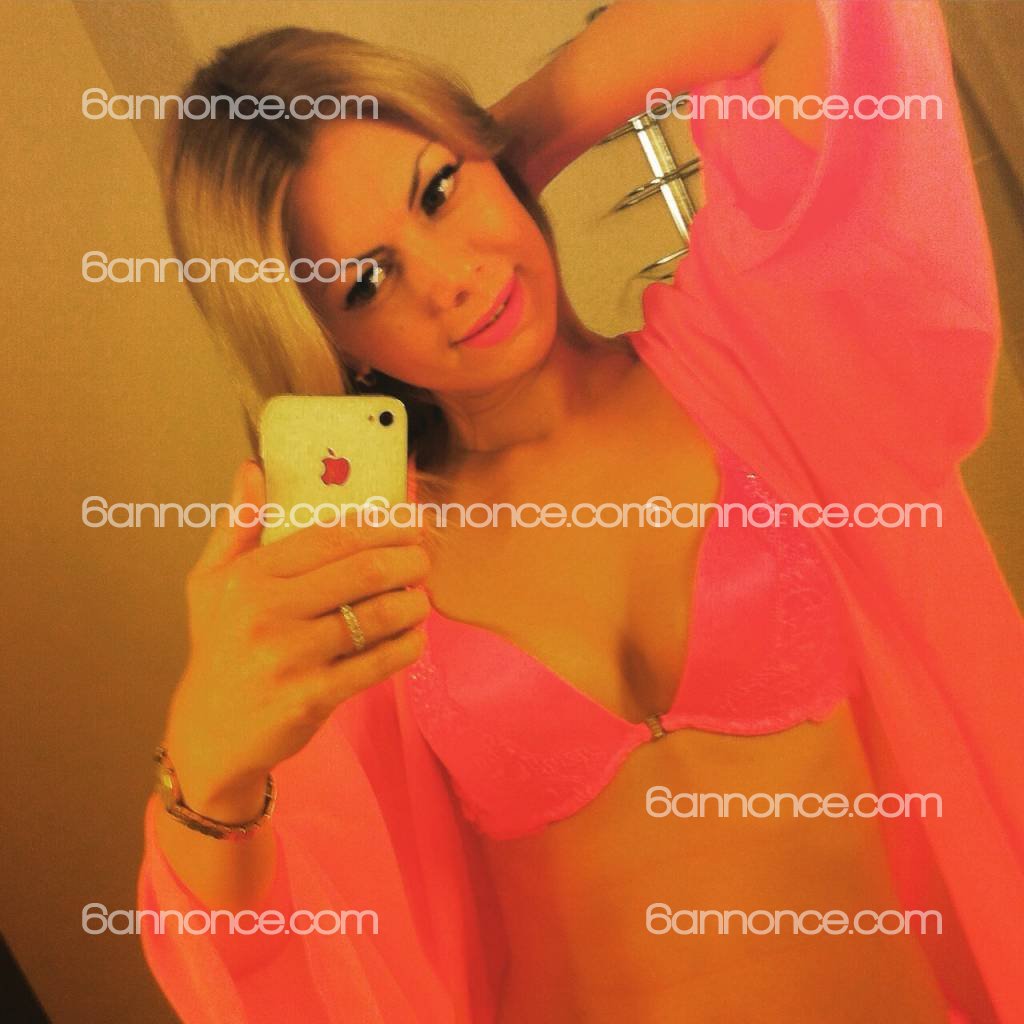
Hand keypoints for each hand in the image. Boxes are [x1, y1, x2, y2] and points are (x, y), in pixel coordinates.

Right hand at [162, 459, 429, 817]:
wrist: (209, 732)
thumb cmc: (218, 647)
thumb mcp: (210, 582)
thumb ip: (237, 524)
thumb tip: (254, 469)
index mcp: (248, 578)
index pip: (330, 537)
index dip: (381, 524)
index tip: (410, 521)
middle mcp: (267, 614)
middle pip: (362, 571)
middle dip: (408, 558)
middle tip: (425, 557)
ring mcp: (290, 658)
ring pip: (377, 616)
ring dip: (413, 602)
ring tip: (420, 598)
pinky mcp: (313, 697)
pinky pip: (377, 663)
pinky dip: (407, 646)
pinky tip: (414, 636)